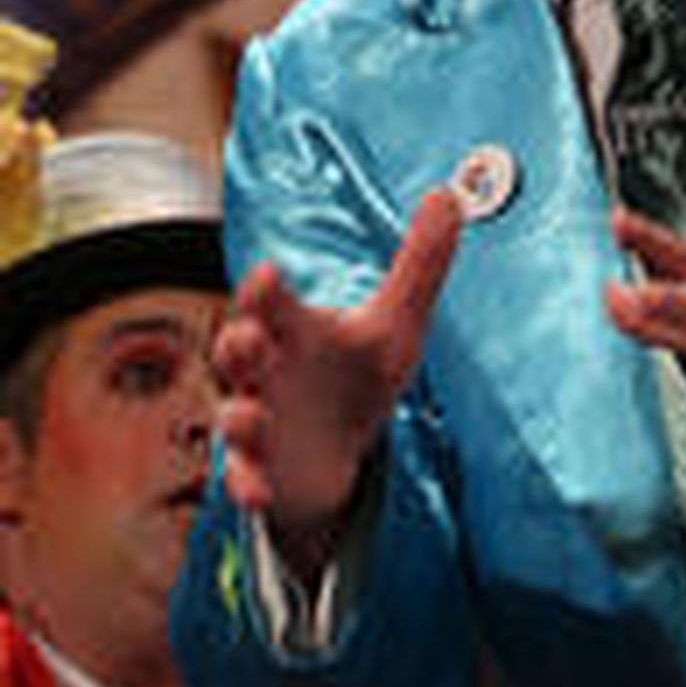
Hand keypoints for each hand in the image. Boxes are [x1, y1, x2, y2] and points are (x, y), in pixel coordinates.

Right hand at [216, 187, 461, 578]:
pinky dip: (247, 484)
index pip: (272, 302)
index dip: (267, 290)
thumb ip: (419, 264)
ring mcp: (258, 422)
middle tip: (249, 338)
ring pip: (235, 416)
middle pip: (238, 351)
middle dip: (239, 344)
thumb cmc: (355, 377)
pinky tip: (256, 490)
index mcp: (293, 330)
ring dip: (239, 417)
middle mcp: (265, 372)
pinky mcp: (262, 470)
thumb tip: (449, 195)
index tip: (269, 274)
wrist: (339, 452)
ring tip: (249, 415)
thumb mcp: (396, 325)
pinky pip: (245, 478)